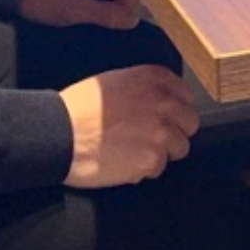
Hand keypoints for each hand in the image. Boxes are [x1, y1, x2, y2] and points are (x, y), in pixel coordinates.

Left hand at [18, 0, 141, 29]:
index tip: (100, 20)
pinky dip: (95, 1)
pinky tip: (80, 4)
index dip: (120, 11)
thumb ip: (109, 15)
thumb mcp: (77, 10)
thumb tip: (134, 20)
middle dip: (111, 8)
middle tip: (88, 14)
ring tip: (81, 9)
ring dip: (102, 6)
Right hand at [59, 65, 198, 188]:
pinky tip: (123, 162)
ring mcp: (161, 132)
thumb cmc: (79, 107)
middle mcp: (164, 102)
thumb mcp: (116, 81)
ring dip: (161, 152)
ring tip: (134, 151)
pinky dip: (143, 170)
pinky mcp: (152, 159)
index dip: (174, 111)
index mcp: (155, 79)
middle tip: (150, 138)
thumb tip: (164, 102)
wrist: (59, 133)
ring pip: (180, 148)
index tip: (163, 118)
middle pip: (189, 124)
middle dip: (174, 132)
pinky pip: (159, 168)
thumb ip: (145, 88)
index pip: (186, 97)